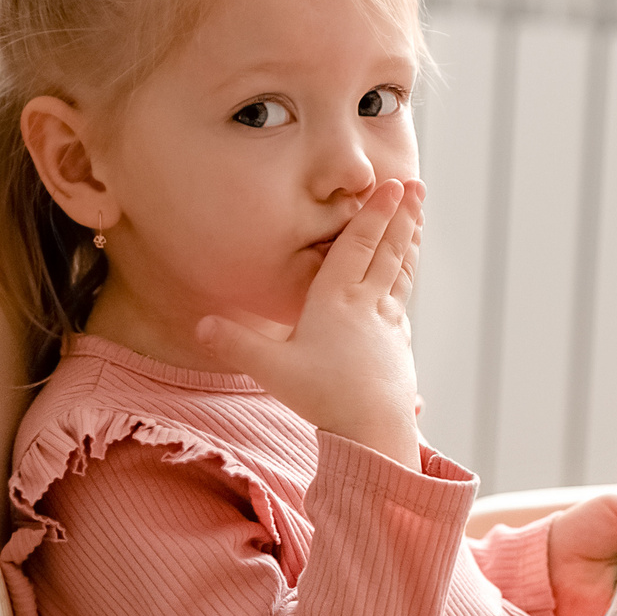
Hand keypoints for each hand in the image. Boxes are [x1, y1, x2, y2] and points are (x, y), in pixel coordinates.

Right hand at [196, 178, 424, 465]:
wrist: (373, 431)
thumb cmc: (323, 397)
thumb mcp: (272, 368)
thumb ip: (236, 343)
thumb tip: (198, 324)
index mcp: (337, 299)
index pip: (359, 245)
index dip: (375, 212)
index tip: (393, 185)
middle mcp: (368, 304)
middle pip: (388, 250)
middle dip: (402, 216)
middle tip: (416, 186)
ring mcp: (388, 324)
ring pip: (400, 272)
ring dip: (409, 242)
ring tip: (418, 218)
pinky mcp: (398, 346)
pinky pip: (402, 301)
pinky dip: (405, 280)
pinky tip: (404, 281)